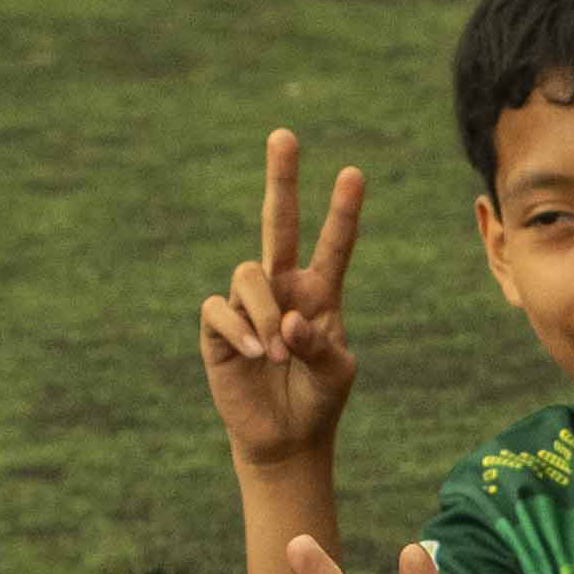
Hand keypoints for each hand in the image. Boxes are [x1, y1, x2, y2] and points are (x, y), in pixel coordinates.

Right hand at [196, 133, 365, 482]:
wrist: (285, 437)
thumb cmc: (318, 398)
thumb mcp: (337, 373)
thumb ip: (320, 344)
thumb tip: (288, 320)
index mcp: (320, 292)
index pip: (334, 244)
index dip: (343, 211)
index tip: (354, 174)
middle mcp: (282, 287)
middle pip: (279, 224)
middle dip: (282, 180)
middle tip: (283, 135)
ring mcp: (248, 303)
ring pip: (249, 274)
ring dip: (265, 311)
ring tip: (277, 352)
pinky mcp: (219, 326)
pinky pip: (221, 308)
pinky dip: (241, 328)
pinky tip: (257, 354)